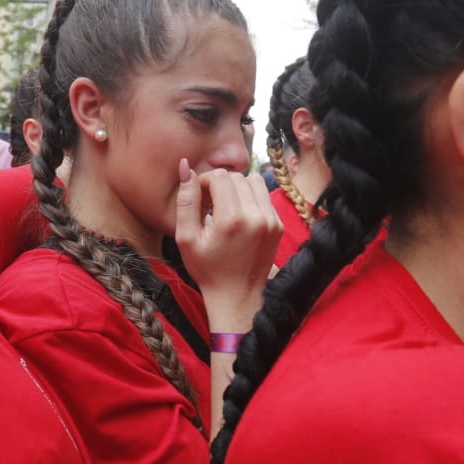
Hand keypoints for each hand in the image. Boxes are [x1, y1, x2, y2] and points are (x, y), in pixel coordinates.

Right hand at [174, 159, 281, 330]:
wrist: (237, 296)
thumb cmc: (207, 270)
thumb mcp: (186, 238)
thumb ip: (186, 201)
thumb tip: (185, 167)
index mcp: (232, 219)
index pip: (220, 176)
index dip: (204, 182)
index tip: (198, 198)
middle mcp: (256, 217)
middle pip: (237, 177)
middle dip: (220, 185)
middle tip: (210, 205)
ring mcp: (271, 221)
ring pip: (254, 181)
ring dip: (237, 188)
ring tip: (225, 208)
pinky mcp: (278, 225)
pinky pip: (264, 196)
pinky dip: (250, 199)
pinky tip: (238, 217)